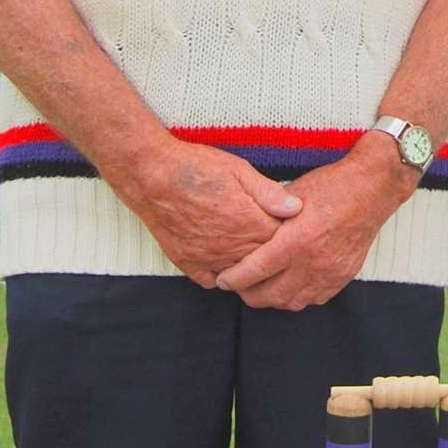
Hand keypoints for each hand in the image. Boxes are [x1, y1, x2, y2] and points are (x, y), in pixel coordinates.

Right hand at [120, 140, 302, 287]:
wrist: (151, 175)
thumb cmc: (196, 167)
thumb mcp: (239, 170)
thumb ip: (268, 192)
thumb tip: (296, 207)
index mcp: (248, 222)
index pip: (281, 238)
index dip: (286, 229)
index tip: (286, 221)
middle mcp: (230, 246)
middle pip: (262, 257)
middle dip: (270, 247)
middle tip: (271, 234)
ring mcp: (208, 258)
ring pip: (240, 272)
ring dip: (247, 261)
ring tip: (250, 245)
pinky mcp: (187, 263)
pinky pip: (212, 280)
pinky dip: (221, 273)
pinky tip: (225, 259)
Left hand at [214, 138, 415, 309]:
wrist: (373, 188)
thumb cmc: (333, 185)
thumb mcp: (295, 193)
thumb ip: (270, 214)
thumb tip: (247, 227)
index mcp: (296, 240)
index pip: (254, 272)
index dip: (234, 279)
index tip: (223, 279)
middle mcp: (312, 262)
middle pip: (269, 296)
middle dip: (248, 294)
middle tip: (239, 285)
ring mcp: (330, 273)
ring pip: (291, 303)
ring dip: (273, 298)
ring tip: (263, 286)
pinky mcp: (343, 276)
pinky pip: (314, 299)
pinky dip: (298, 296)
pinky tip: (291, 283)